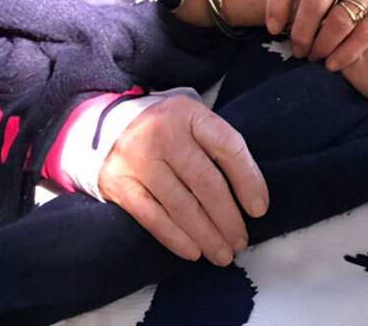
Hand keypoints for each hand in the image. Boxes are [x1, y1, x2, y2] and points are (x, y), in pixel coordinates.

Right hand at [94, 94, 268, 264]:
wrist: (109, 126)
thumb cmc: (166, 132)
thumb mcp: (192, 123)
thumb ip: (219, 148)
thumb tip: (252, 199)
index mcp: (187, 114)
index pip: (228, 147)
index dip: (249, 181)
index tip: (259, 210)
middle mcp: (161, 133)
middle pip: (206, 183)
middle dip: (229, 219)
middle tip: (240, 241)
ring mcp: (137, 158)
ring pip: (181, 205)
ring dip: (207, 236)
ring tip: (222, 253)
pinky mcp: (119, 183)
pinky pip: (152, 217)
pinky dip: (175, 238)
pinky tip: (193, 252)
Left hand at [263, 0, 367, 69]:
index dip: (275, 2)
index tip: (273, 24)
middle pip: (313, 2)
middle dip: (299, 32)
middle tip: (295, 48)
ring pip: (338, 21)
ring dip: (321, 46)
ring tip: (314, 56)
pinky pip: (367, 33)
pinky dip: (348, 53)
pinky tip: (336, 63)